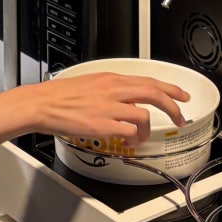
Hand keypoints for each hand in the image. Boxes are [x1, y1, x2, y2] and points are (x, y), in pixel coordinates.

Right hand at [24, 72, 188, 144]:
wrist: (41, 104)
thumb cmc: (59, 96)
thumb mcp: (90, 84)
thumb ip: (110, 90)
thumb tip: (126, 99)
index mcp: (110, 78)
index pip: (148, 80)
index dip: (169, 88)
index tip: (180, 94)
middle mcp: (113, 90)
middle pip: (153, 94)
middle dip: (172, 106)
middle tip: (179, 116)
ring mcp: (109, 107)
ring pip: (143, 115)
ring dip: (148, 130)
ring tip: (142, 137)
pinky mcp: (103, 124)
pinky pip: (129, 132)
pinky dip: (133, 139)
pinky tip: (127, 143)